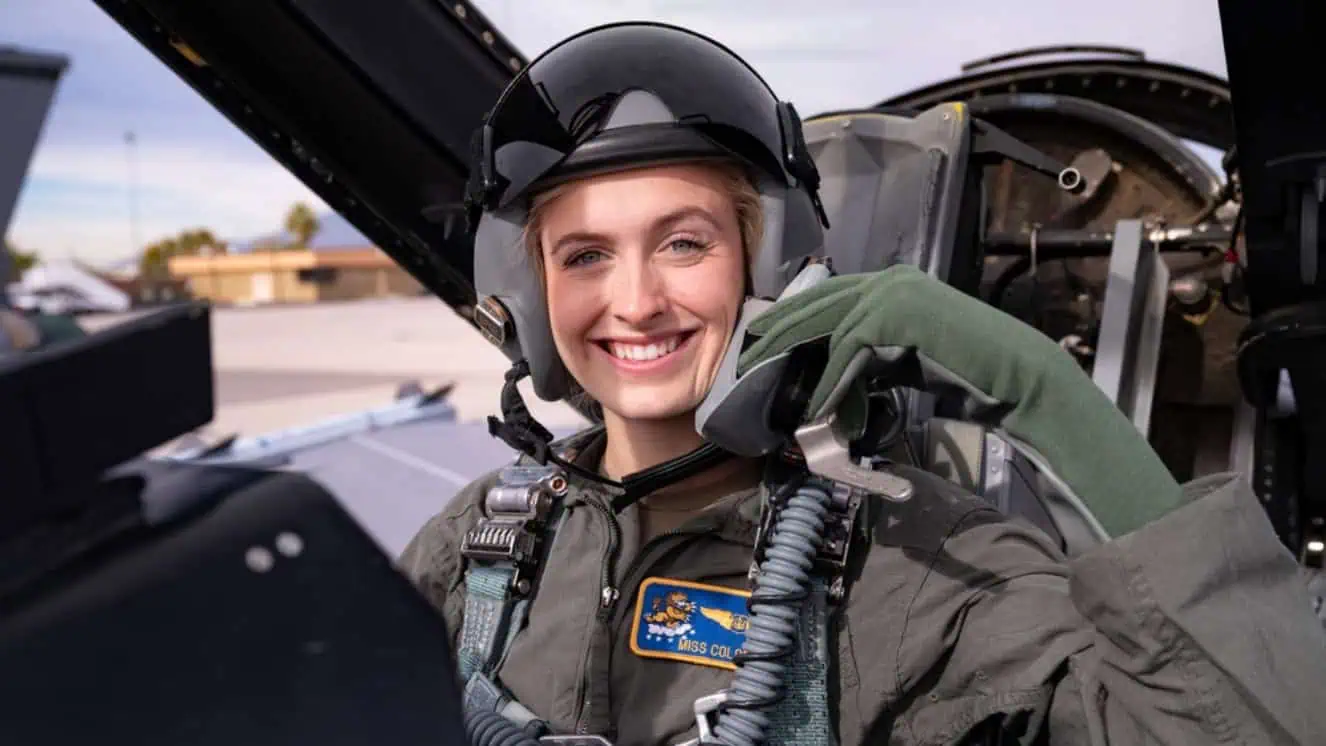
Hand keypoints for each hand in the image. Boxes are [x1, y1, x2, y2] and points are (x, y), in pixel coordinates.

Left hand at [737, 264, 1181, 537]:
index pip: (822, 298)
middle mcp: (887, 281)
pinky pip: (847, 353)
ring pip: (826, 329)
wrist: (1017, 377)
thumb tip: (824, 377)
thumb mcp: (901, 359)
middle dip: (778, 338)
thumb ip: (865, 358)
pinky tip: (820, 412)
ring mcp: (893, 294)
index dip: (789, 324)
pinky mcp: (898, 318)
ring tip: (774, 395)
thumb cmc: (963, 373)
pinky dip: (830, 385)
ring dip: (801, 369)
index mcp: (889, 285)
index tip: (761, 350)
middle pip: (813, 306)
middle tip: (746, 367)